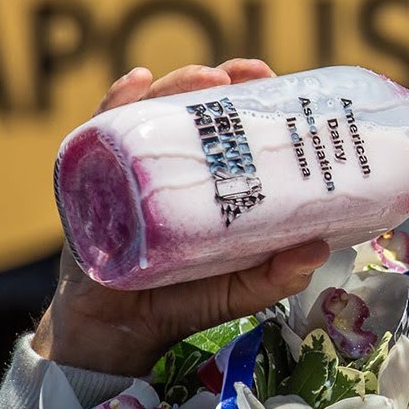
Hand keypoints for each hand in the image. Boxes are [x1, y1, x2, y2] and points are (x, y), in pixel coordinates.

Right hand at [30, 60, 330, 375]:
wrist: (119, 334)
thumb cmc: (185, 301)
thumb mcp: (243, 288)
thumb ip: (278, 274)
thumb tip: (317, 248)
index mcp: (210, 182)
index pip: (230, 127)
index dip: (250, 98)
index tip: (271, 78)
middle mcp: (171, 168)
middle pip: (191, 110)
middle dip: (216, 82)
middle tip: (241, 73)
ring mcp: (130, 170)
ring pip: (150, 113)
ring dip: (175, 86)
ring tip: (204, 79)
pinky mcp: (90, 184)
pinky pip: (98, 136)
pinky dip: (115, 104)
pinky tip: (136, 83)